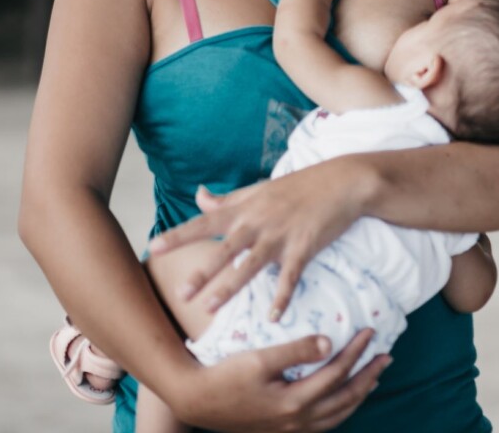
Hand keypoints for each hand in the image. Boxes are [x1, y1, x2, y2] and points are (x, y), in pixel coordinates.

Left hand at [148, 161, 366, 319]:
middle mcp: (260, 221)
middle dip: (203, 272)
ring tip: (210, 308)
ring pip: (252, 265)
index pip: (207, 221)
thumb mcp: (261, 188)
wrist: (343, 181)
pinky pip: (290, 276)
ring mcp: (282, 235)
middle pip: (226, 250)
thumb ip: (229, 199)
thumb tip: (198, 196)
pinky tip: (273, 317)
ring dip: (231, 287)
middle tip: (180, 293)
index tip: (155, 247)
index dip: (181, 234)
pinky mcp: (304, 246)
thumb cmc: (301, 185)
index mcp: (247, 208)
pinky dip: (282, 296)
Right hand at [174, 329, 389, 431]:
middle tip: (386, 356)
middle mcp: (296, 421)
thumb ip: (296, 350)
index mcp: (294, 402)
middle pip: (345, 399)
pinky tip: (341, 398)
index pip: (337, 373)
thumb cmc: (227, 375)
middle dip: (368, 377)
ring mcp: (289, 429)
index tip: (370, 331)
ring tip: (372, 377)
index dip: (357, 351)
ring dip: (358, 395)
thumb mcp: (261, 358)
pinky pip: (321, 424)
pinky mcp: (281, 430)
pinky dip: (339, 410)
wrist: (197, 401)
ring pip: (336, 416)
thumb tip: (329, 342)